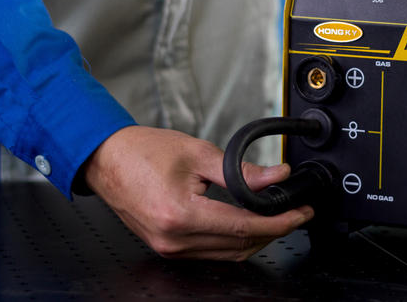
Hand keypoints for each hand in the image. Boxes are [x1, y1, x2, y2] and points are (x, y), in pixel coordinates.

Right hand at [82, 126, 313, 259]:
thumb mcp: (198, 153)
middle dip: (274, 230)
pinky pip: (211, 252)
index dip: (279, 222)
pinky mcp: (168, 248)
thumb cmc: (142, 152)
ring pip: (228, 254)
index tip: (299, 212)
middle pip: (240, 245)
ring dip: (256, 238)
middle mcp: (174, 239)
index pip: (244, 227)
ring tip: (276, 216)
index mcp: (181, 214)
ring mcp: (170, 248)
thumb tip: (276, 178)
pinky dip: (234, 241)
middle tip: (295, 212)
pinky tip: (247, 224)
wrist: (106, 160)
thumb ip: (241, 170)